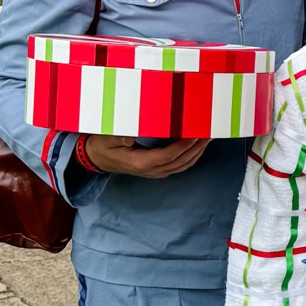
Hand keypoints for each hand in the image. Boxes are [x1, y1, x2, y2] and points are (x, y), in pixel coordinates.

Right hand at [81, 135, 208, 177]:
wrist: (97, 159)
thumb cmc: (102, 146)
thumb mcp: (107, 139)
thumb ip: (119, 137)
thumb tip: (131, 135)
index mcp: (141, 162)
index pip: (169, 155)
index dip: (183, 146)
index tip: (195, 134)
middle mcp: (151, 170)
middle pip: (180, 161)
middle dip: (196, 148)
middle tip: (209, 133)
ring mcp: (155, 172)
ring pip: (182, 165)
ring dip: (197, 153)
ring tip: (208, 139)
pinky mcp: (157, 170)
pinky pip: (179, 165)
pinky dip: (191, 157)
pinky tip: (197, 147)